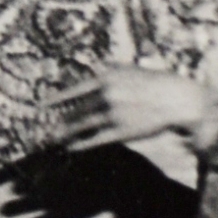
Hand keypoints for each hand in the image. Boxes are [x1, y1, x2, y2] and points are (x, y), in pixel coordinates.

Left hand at [30, 66, 217, 152]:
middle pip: (77, 110)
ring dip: (67, 133)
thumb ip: (108, 71)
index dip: (56, 98)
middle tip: (49, 128)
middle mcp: (106, 95)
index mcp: (106, 78)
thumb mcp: (129, 70)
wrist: (176, 99)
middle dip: (62, 121)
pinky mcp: (122, 131)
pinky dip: (81, 144)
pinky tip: (71, 147)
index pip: (74, 89)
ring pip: (83, 125)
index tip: (41, 105)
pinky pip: (96, 139)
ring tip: (55, 138)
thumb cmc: (153, 83)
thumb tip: (91, 69)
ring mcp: (113, 114)